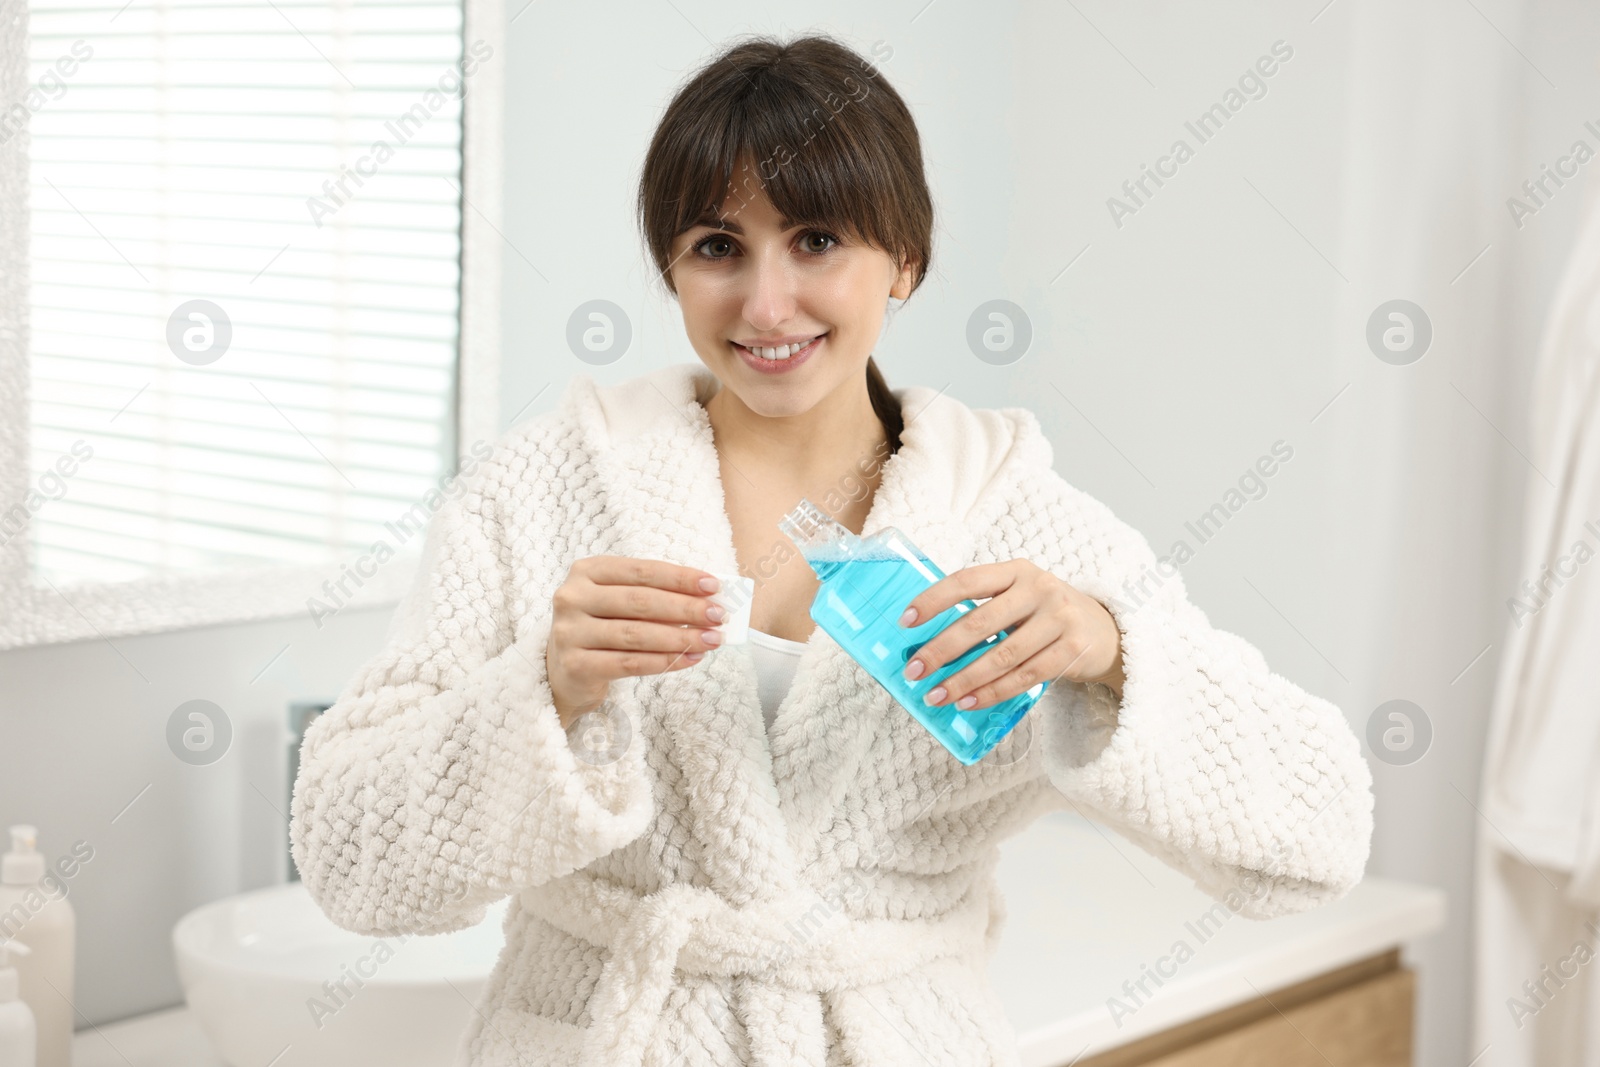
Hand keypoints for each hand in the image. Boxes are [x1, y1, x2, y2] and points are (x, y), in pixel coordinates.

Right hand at [546, 557, 725, 729]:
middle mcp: (572, 597)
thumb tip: (706, 599)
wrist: (563, 674)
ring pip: (636, 634)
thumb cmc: (602, 629)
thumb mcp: (619, 603)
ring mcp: (570, 632)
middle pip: (640, 601)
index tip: (713, 586)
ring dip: (681, 637)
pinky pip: (630, 664)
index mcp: (587, 571)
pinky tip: (691, 659)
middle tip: (718, 616)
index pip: (641, 570)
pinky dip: (665, 661)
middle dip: (686, 608)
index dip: (679, 578)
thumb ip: (654, 596)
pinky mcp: (575, 665)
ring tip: (712, 640)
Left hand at [897, 560, 1124, 710]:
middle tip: (914, 671)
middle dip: (941, 650)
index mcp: (1017, 571)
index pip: (967, 580)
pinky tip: (968, 702)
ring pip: (1001, 656)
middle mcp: (1039, 589)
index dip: (934, 599)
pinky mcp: (1073, 649)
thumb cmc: (1046, 616)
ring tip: (936, 695)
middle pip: (980, 623)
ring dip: (963, 679)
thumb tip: (930, 643)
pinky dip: (992, 692)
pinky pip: (1024, 677)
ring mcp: (1059, 619)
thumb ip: (985, 610)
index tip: (906, 621)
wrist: (1107, 631)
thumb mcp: (1021, 598)